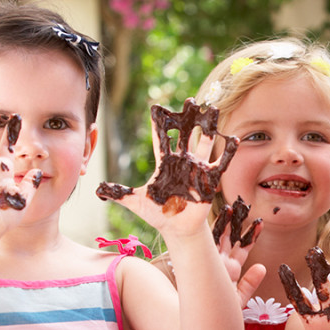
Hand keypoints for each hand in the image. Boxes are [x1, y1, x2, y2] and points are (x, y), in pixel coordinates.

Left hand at [95, 98, 238, 235]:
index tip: (157, 107)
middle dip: (188, 118)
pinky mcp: (210, 178)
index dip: (159, 124)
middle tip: (190, 101)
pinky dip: (227, 151)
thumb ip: (119, 193)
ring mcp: (198, 167)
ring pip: (204, 142)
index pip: (161, 138)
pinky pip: (220, 162)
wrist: (177, 228)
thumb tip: (97, 188)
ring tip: (213, 110)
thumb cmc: (158, 213)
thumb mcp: (136, 202)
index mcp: (165, 162)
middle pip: (185, 134)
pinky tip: (232, 138)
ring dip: (208, 127)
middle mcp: (182, 160)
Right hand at [211, 196, 265, 303]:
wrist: (202, 320)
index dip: (251, 235)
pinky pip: (207, 242)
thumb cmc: (219, 312)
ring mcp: (210, 261)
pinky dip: (211, 229)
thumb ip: (249, 284)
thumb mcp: (238, 299)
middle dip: (235, 222)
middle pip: (229, 238)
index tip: (260, 222)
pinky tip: (217, 216)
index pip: (242, 247)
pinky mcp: (201, 262)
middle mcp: (219, 262)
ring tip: (231, 207)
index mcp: (230, 269)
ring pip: (217, 236)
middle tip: (242, 205)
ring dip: (224, 222)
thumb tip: (262, 267)